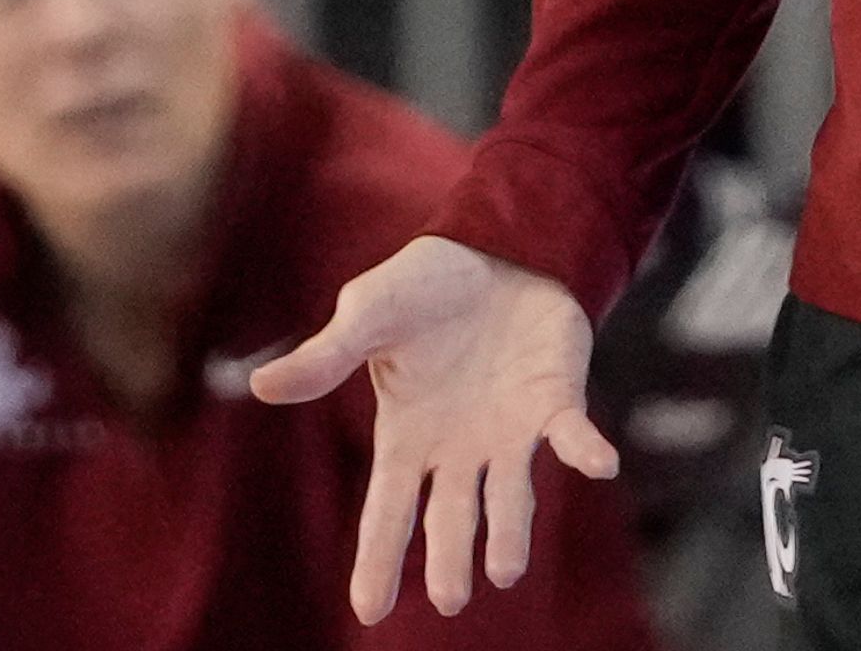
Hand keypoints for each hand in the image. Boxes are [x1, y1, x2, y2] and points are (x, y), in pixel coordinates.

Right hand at [250, 235, 620, 622]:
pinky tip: (600, 464)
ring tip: (506, 569)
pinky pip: (572, 434)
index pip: (387, 510)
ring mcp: (510, 433)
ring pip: (511, 496)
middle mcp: (459, 451)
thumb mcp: (366, 316)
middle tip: (450, 596)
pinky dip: (586, 449)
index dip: (378, 558)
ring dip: (511, 530)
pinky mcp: (556, 402)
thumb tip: (261, 386)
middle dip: (450, 557)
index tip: (369, 611)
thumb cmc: (420, 291)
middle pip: (451, 518)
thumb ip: (325, 358)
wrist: (491, 248)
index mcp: (407, 438)